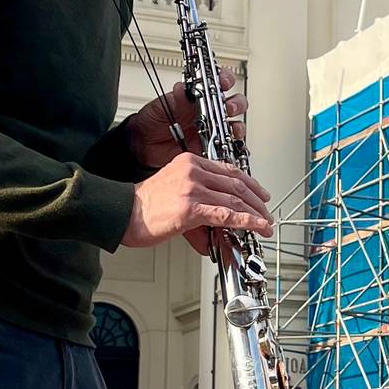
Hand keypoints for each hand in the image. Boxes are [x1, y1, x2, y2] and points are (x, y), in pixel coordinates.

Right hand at [121, 152, 272, 254]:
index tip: (260, 194)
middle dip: (257, 201)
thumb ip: (199, 195)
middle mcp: (193, 171)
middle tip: (266, 212)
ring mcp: (192, 189)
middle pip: (236, 184)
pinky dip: (246, 221)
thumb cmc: (145, 205)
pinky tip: (256, 226)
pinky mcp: (191, 208)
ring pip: (235, 200)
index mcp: (189, 162)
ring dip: (255, 214)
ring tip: (264, 224)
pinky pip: (226, 215)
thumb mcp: (175, 188)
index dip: (250, 183)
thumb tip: (220, 216)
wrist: (123, 212)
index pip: (229, 170)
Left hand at [128, 67, 247, 168]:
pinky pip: (228, 147)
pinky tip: (229, 147)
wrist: (143, 144)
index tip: (224, 82)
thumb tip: (183, 88)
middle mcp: (209, 112)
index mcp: (198, 97)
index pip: (219, 84)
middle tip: (227, 108)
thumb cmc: (153, 120)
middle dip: (236, 104)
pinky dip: (232, 148)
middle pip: (235, 104)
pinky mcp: (211, 148)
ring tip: (229, 129)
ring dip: (237, 126)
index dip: (225, 80)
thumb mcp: (161, 105)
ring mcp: (212, 130)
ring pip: (235, 125)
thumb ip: (175, 98)